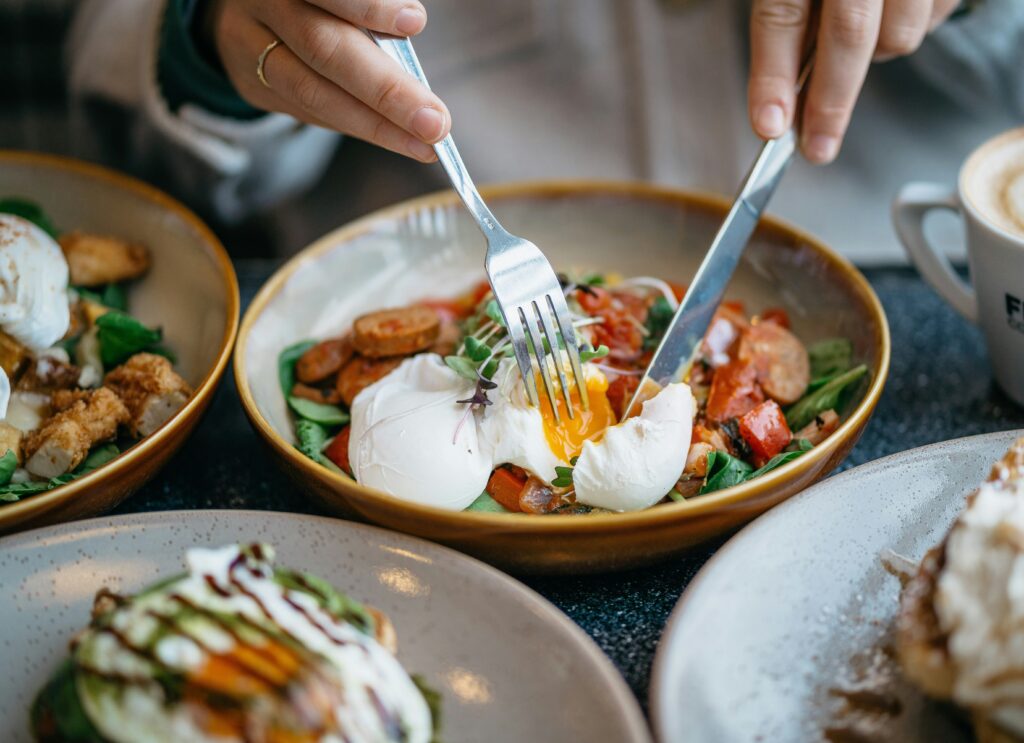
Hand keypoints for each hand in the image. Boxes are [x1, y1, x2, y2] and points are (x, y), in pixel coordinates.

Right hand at [205, 0, 449, 161]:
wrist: (243, 12)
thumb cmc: (313, 0)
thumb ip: (364, 8)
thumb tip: (409, 29)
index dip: (368, 7)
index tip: (414, 21)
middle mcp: (262, 6)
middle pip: (322, 48)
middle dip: (386, 91)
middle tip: (435, 122)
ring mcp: (250, 49)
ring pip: (312, 92)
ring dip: (375, 125)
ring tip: (423, 142)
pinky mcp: (252, 86)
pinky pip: (309, 113)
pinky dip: (356, 125)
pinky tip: (395, 138)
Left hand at [748, 0, 959, 163]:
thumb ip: (789, 10)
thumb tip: (780, 92)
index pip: (783, 15)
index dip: (773, 75)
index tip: (770, 125)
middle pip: (849, 34)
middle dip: (830, 102)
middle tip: (816, 145)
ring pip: (899, 35)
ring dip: (875, 55)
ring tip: (859, 31)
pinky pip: (934, 18)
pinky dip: (910, 27)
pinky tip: (891, 9)